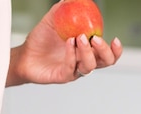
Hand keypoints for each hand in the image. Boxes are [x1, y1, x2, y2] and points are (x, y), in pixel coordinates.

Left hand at [7, 2, 122, 85]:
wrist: (24, 55)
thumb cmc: (40, 41)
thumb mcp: (52, 21)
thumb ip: (62, 10)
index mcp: (87, 51)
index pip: (108, 54)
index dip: (116, 50)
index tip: (115, 39)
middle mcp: (84, 62)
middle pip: (105, 62)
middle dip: (104, 51)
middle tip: (95, 38)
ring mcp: (75, 70)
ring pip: (90, 66)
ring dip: (87, 52)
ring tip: (79, 38)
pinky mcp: (64, 76)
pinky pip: (72, 67)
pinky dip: (72, 54)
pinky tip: (68, 43)